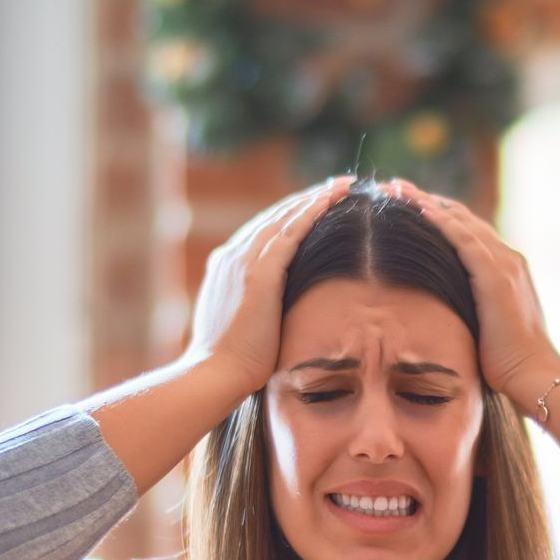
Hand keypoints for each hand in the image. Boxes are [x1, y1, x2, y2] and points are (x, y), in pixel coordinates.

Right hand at [184, 174, 355, 391]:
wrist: (215, 375)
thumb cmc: (232, 365)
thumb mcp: (243, 328)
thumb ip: (257, 310)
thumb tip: (276, 316)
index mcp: (226, 268)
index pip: (264, 233)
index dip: (291, 217)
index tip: (317, 207)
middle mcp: (232, 256)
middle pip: (275, 217)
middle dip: (306, 199)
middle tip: (337, 185)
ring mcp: (243, 261)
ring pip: (285, 217)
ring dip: (315, 198)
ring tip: (343, 185)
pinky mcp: (259, 273)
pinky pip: (291, 232)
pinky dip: (311, 212)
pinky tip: (331, 199)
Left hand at [382, 178, 559, 408]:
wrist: (533, 374)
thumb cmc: (508, 362)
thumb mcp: (484, 327)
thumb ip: (470, 309)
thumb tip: (442, 312)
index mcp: (505, 268)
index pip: (467, 232)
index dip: (438, 216)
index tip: (408, 206)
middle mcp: (507, 258)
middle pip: (462, 218)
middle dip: (427, 201)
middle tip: (395, 187)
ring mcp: (504, 264)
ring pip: (460, 220)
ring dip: (426, 202)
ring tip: (397, 189)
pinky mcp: (496, 276)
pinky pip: (464, 239)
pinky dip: (441, 221)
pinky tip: (418, 209)